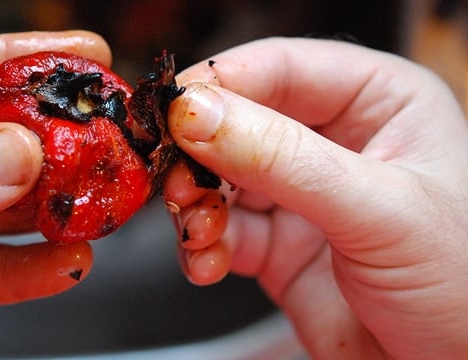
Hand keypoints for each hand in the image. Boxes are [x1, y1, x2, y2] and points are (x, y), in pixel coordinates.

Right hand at [163, 37, 467, 358]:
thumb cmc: (467, 282)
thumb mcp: (378, 210)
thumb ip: (284, 159)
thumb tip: (199, 114)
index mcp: (378, 103)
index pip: (283, 68)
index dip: (221, 82)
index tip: (174, 108)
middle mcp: (335, 143)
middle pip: (239, 123)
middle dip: (199, 154)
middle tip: (175, 179)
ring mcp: (302, 196)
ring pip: (221, 179)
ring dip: (195, 203)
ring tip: (195, 228)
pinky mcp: (279, 246)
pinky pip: (222, 232)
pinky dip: (202, 245)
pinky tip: (207, 260)